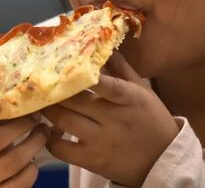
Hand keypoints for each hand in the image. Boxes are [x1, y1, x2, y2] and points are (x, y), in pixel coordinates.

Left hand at [42, 52, 179, 185]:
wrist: (162, 160)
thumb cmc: (151, 119)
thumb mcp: (142, 91)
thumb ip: (121, 68)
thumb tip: (103, 43)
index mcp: (130, 99)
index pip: (110, 86)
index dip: (91, 76)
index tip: (71, 64)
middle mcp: (114, 120)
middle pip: (76, 100)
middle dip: (55, 88)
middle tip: (42, 79)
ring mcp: (101, 142)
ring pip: (63, 121)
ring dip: (48, 109)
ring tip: (42, 100)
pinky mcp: (92, 161)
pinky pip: (61, 149)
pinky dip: (50, 138)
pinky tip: (49, 128)